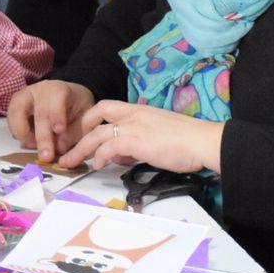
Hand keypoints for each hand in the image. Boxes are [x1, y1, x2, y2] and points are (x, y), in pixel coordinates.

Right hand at [6, 80, 95, 162]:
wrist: (66, 99)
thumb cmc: (76, 109)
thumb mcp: (84, 118)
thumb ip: (74, 132)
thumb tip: (59, 147)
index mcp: (60, 90)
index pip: (57, 98)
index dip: (57, 114)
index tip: (59, 130)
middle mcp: (40, 91)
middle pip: (39, 112)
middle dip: (42, 137)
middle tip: (46, 156)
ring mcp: (25, 97)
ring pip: (16, 111)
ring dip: (22, 133)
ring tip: (33, 147)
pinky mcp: (15, 106)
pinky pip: (10, 120)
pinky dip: (17, 133)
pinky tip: (28, 142)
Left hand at [60, 101, 223, 174]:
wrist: (203, 141)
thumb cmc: (187, 141)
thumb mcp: (157, 137)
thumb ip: (137, 143)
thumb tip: (122, 155)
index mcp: (139, 110)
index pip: (107, 107)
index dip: (91, 119)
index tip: (85, 133)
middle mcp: (134, 115)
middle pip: (96, 117)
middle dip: (79, 134)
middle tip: (70, 150)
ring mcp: (135, 127)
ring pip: (97, 133)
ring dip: (82, 149)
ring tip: (72, 161)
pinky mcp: (137, 141)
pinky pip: (109, 146)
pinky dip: (100, 156)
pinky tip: (98, 165)